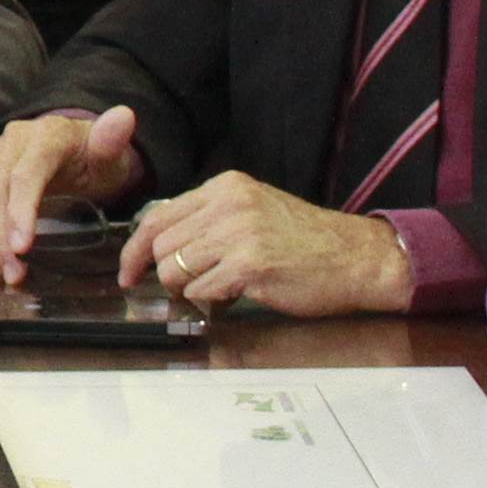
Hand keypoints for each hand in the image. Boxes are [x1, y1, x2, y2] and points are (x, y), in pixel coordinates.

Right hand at [0, 107, 147, 281]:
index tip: (22, 247)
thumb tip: (123, 117)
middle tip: (11, 275)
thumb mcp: (110, 153)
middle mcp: (6, 146)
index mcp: (42, 137)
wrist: (74, 152)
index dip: (19, 210)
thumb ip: (112, 140)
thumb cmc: (92, 158)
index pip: (24, 174)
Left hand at [118, 171, 416, 316]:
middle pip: (162, 246)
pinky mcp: (250, 264)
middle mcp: (229, 203)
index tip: (129, 273)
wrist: (357, 258)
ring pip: (175, 270)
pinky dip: (214, 301)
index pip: (157, 216)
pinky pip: (201, 291)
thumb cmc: (305, 243)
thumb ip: (207, 221)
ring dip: (193, 289)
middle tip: (193, 287)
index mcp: (226, 187)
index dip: (135, 250)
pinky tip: (240, 293)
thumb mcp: (253, 213)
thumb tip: (157, 247)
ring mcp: (239, 233)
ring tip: (225, 286)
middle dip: (170, 274)